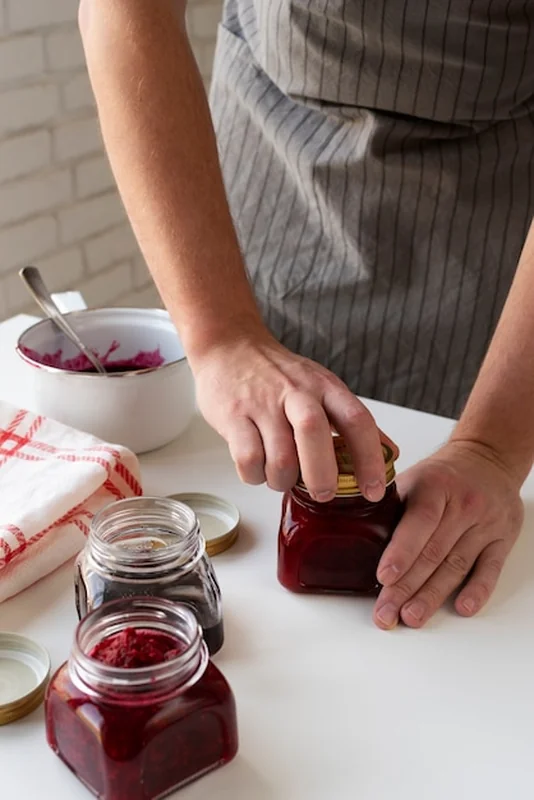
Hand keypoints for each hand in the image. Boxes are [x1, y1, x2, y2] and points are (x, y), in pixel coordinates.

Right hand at [191, 328, 387, 500]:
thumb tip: (391, 452)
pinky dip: (255, 476)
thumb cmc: (278, 375)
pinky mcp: (233, 416)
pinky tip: (258, 471)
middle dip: (322, 475)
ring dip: (283, 480)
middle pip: (315, 434)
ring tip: (282, 478)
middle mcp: (296, 392)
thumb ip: (352, 420)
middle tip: (324, 493)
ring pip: (280, 457)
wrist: (229, 347)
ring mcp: (262, 404)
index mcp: (324, 386)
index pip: (356, 420)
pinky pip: (248, 460)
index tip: (374, 490)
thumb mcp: (321, 386)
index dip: (370, 458)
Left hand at [373, 440, 523, 628]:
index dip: (401, 552)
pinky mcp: (502, 539)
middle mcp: (463, 505)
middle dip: (406, 587)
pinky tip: (461, 607)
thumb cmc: (442, 475)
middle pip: (433, 553)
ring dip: (433, 596)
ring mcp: (485, 523)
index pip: (419, 522)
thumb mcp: (413, 477)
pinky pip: (490, 568)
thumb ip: (390, 505)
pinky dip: (477, 590)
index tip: (383, 577)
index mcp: (435, 486)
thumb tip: (352, 537)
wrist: (487, 459)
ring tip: (411, 617)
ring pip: (456, 565)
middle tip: (386, 613)